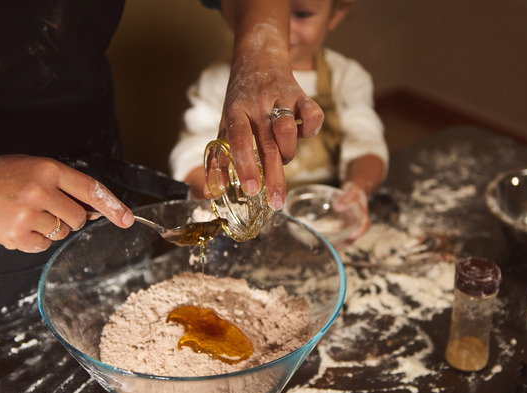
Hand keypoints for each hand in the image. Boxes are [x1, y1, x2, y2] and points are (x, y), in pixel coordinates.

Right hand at [0, 155, 133, 252]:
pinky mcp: (16, 234)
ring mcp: (28, 214)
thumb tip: (94, 207)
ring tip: (25, 214)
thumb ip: (63, 184)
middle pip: (78, 218)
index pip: (91, 189)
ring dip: (50, 229)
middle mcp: (41, 190)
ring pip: (62, 233)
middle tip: (46, 209)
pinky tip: (17, 226)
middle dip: (69, 218)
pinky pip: (43, 246)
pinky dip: (34, 241)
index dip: (113, 206)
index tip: (127, 219)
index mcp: (49, 169)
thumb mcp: (33, 167)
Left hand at [219, 0, 324, 209]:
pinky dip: (311, 129)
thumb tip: (213, 191)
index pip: (240, 140)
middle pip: (268, 144)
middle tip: (277, 203)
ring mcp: (281, 97)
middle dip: (274, 176)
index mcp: (236, 110)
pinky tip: (304, 134)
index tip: (252, 190)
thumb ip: (221, 156)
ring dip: (289, 152)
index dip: (245, 165)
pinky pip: (313, 114)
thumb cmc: (241, 97)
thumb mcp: (226, 121)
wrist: (259, 55)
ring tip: (285, 160)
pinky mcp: (301, 94)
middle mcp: (258, 104)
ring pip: (288, 130)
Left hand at [336, 181, 369, 244]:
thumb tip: (338, 207)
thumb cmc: (354, 190)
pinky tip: (328, 244)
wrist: (354, 190)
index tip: (352, 236)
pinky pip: (343, 234)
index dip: (359, 231)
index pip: (364, 225)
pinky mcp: (346, 226)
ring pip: (349, 237)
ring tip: (332, 249)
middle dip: (348, 242)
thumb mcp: (352, 190)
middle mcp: (359, 221)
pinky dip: (337, 240)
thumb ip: (346, 198)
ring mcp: (353, 224)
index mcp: (363, 213)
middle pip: (356, 234)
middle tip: (339, 247)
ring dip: (342, 243)